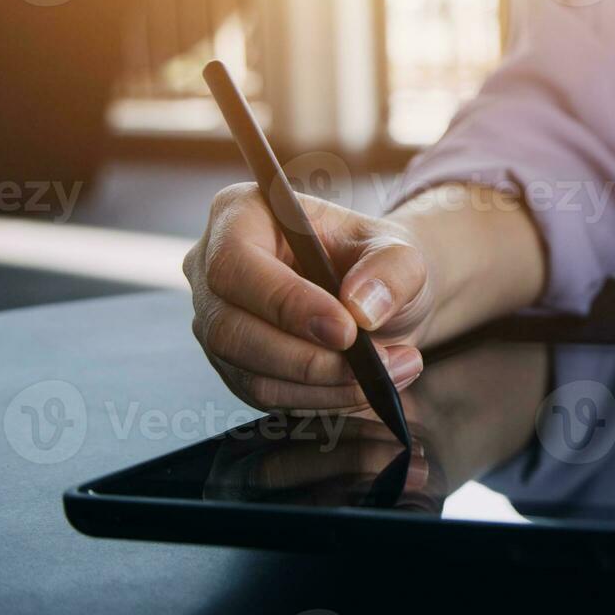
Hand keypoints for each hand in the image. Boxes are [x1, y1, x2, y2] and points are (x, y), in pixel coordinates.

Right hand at [184, 184, 435, 415]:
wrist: (381, 296)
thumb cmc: (379, 262)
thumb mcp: (402, 252)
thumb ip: (391, 270)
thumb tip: (360, 307)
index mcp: (240, 214)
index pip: (235, 263)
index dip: (286, 303)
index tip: (347, 330)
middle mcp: (212, 267)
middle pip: (230, 329)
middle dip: (308, 358)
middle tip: (376, 362)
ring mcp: (217, 320)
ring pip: (249, 373)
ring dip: (325, 385)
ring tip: (391, 371)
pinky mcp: (234, 364)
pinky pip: (266, 397)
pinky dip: (321, 400)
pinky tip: (366, 386)